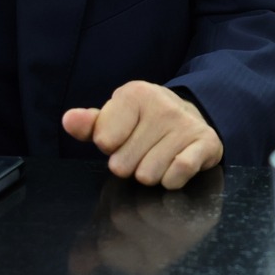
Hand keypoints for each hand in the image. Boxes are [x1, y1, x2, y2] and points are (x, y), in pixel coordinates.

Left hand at [61, 82, 221, 189]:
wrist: (190, 116)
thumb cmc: (143, 122)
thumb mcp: (114, 118)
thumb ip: (89, 124)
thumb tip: (69, 120)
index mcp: (135, 94)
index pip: (104, 141)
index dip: (111, 147)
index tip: (123, 137)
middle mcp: (162, 105)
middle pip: (123, 165)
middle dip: (130, 165)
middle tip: (143, 150)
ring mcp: (186, 124)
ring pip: (148, 176)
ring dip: (151, 174)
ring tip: (159, 157)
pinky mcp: (205, 142)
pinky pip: (177, 175)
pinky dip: (171, 180)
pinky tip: (174, 166)